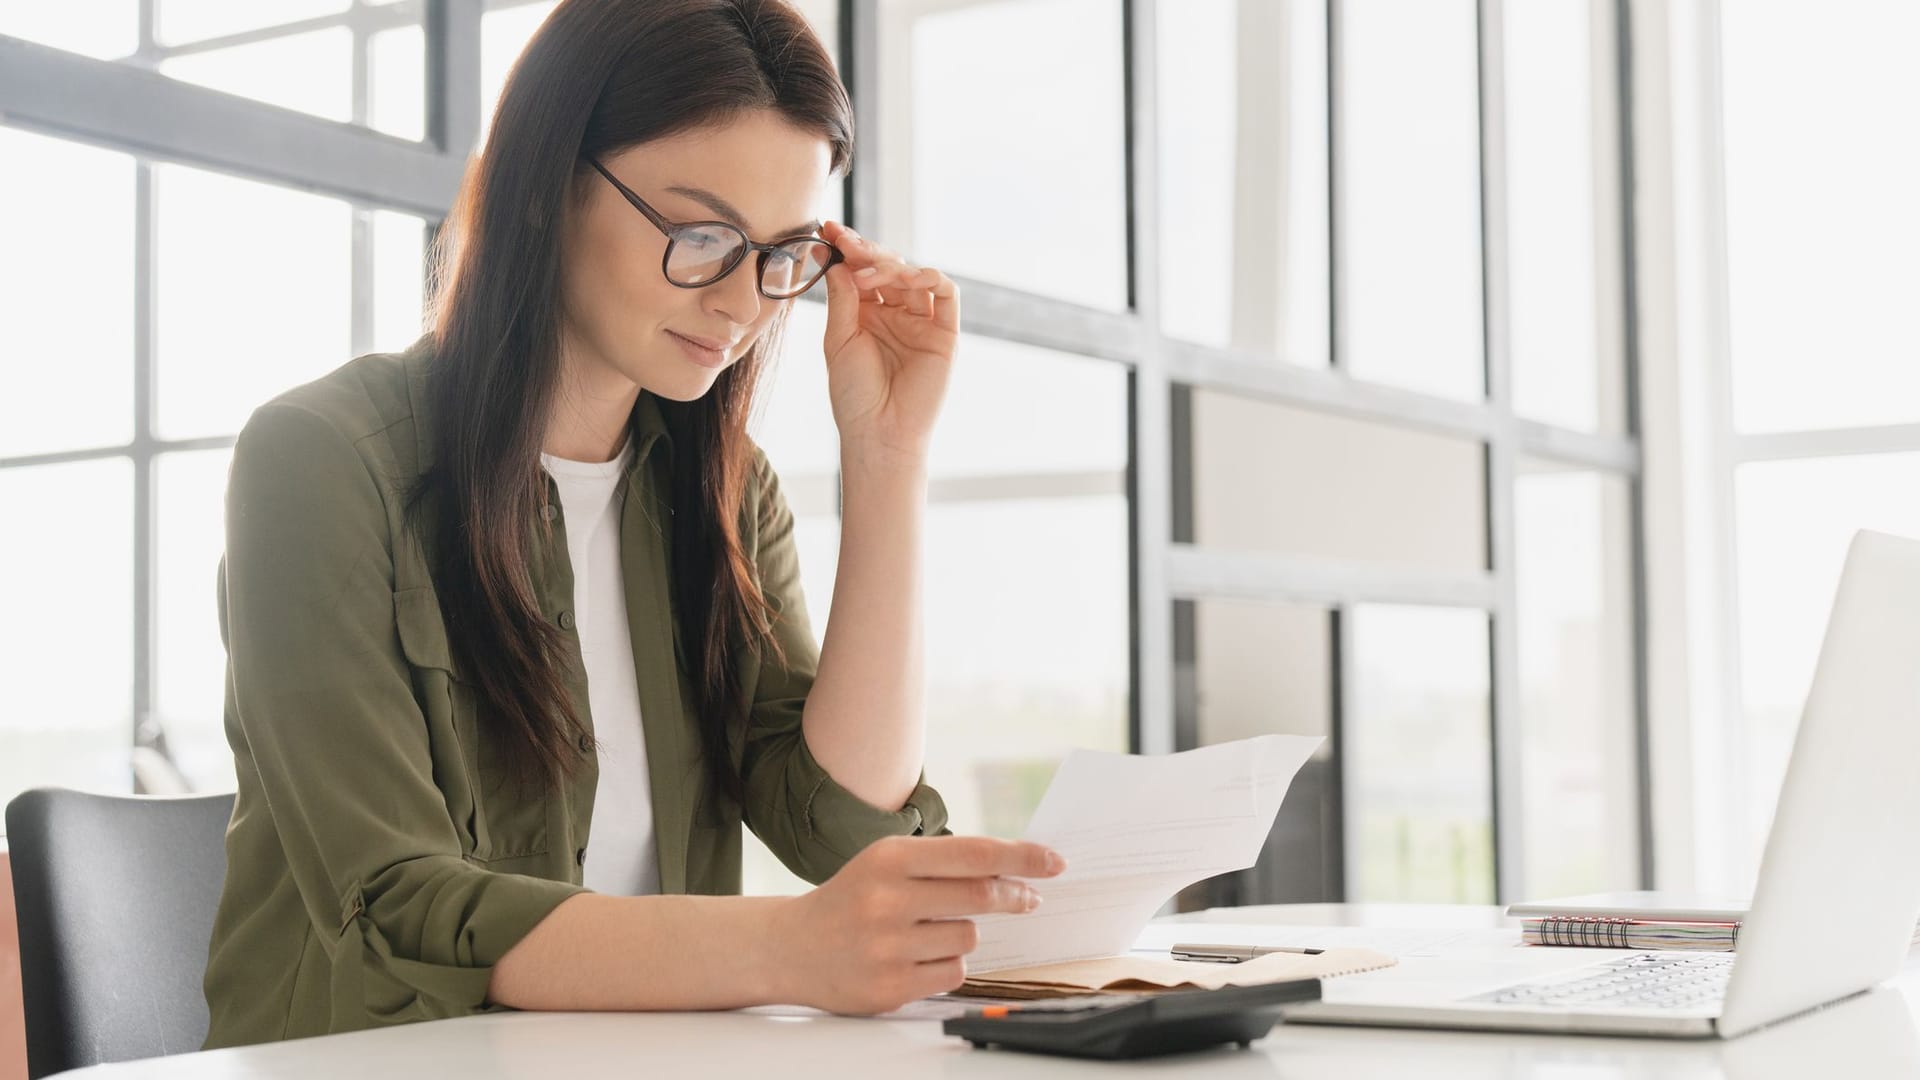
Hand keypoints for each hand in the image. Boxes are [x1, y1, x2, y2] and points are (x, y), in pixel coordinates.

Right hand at [766, 835, 1064, 1014]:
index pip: (973, 854)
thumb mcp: (887, 863)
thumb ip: (944, 863)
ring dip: (963, 933)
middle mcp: (887, 901)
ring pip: (969, 938)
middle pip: (981, 895)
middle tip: (1028, 898)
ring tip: (927, 931)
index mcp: (889, 859)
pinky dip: (946, 963)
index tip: (1054, 862)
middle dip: (1014, 896)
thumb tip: (1015, 870)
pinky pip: (952, 972)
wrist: (793, 947)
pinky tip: (916, 956)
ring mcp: (888, 947)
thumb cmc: (853, 898)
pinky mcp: (890, 986)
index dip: (1021, 857)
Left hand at [817, 221, 959, 460]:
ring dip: (891, 265)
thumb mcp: (839, 339)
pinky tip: (907, 278)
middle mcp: (895, 314)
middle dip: (865, 250)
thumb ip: (842, 298)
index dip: (846, 249)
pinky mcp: (945, 332)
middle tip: (845, 242)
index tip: (826, 230)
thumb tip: (837, 258)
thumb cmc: (854, 394)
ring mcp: (921, 321)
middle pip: (887, 266)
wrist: (879, 432)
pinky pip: (946, 292)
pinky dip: (929, 276)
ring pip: (913, 274)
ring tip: (866, 275)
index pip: (859, 271)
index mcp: (866, 314)